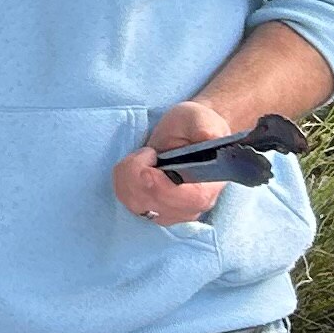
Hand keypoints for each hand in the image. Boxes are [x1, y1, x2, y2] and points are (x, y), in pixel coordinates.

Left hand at [112, 99, 230, 228]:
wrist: (183, 135)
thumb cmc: (194, 126)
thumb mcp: (200, 119)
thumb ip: (206, 127)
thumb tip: (209, 135)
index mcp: (211, 185)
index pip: (192, 200)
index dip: (165, 188)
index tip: (147, 170)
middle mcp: (194, 206)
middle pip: (159, 205)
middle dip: (140, 175)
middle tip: (148, 152)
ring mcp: (173, 213)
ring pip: (139, 205)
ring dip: (129, 176)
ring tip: (144, 156)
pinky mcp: (154, 212)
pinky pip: (128, 202)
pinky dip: (123, 182)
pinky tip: (134, 167)